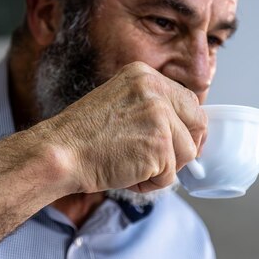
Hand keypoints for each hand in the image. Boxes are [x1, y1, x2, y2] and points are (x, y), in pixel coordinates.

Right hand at [43, 61, 207, 193]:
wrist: (60, 152)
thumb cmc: (82, 136)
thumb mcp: (120, 103)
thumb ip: (150, 108)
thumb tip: (181, 131)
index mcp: (144, 75)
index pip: (188, 100)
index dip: (187, 126)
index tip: (179, 142)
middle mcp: (155, 89)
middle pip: (198, 122)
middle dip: (187, 146)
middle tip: (166, 161)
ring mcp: (159, 115)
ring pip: (186, 152)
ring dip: (163, 168)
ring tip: (131, 164)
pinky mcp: (159, 144)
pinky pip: (170, 176)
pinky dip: (150, 183)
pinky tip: (126, 172)